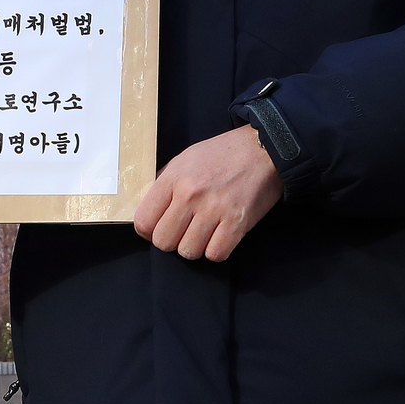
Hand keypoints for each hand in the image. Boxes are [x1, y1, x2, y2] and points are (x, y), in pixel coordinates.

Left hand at [134, 124, 282, 262]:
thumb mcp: (184, 159)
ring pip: (188, 251)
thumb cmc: (222, 154)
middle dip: (171, 241)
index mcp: (173, 178)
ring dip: (195, 247)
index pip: (143, 221)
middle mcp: (190, 195)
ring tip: (203, 233)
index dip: (148, 231)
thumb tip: (150, 208)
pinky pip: (215, 254)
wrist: (261, 149)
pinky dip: (216, 250)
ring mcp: (214, 209)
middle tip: (182, 232)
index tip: (157, 229)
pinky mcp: (237, 222)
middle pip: (163, 241)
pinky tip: (219, 236)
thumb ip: (165, 182)